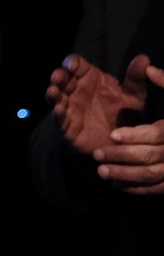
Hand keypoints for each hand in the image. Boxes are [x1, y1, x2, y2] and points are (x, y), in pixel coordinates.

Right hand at [46, 53, 149, 155]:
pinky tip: (59, 110)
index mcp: (89, 79)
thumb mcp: (133, 95)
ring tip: (53, 91)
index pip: (76, 66)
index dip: (71, 63)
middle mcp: (76, 91)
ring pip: (55, 98)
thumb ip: (135, 78)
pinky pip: (59, 119)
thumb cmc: (123, 113)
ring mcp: (69, 108)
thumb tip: (143, 59)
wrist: (119, 141)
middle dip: (58, 76)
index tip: (71, 64)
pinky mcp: (67, 126)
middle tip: (58, 76)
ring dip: (52, 94)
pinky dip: (57, 114)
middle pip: (62, 79)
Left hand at [92, 60, 163, 194]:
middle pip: (150, 157)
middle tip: (97, 154)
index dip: (134, 135)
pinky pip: (156, 189)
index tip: (112, 134)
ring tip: (101, 171)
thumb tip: (147, 66)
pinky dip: (136, 188)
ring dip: (124, 175)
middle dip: (121, 156)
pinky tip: (117, 184)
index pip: (157, 134)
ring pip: (151, 175)